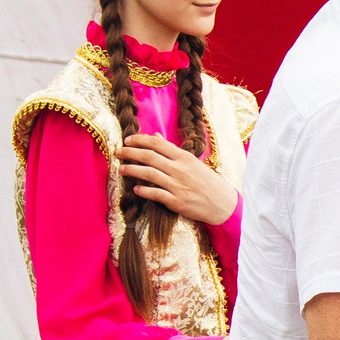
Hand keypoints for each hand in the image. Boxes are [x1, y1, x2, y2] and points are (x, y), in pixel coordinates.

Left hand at [119, 134, 236, 225]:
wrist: (222, 203)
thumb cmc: (206, 181)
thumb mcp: (191, 162)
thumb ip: (171, 150)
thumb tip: (154, 136)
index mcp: (183, 157)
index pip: (157, 143)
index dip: (140, 140)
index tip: (127, 140)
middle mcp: (180, 169)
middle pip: (149, 157)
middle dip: (130, 153)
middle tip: (118, 152)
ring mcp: (178, 185)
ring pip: (149, 174)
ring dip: (133, 170)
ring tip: (122, 169)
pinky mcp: (177, 201)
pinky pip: (156, 194)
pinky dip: (144, 191)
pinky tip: (135, 189)